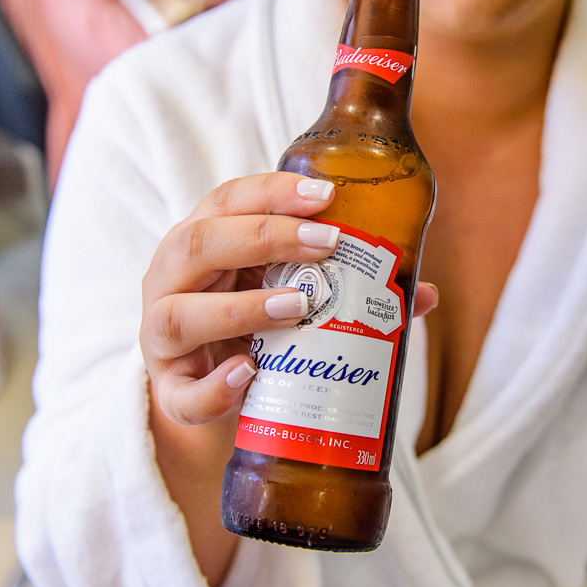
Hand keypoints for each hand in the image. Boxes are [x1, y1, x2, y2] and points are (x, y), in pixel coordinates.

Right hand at [140, 172, 437, 426]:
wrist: (206, 391)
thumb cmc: (251, 326)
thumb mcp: (286, 294)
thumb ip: (345, 290)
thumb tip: (424, 293)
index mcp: (201, 244)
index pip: (226, 201)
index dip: (272, 192)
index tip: (326, 194)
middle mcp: (170, 282)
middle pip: (197, 244)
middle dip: (264, 238)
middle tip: (327, 242)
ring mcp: (161, 340)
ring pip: (179, 317)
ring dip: (241, 309)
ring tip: (299, 306)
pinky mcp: (169, 392)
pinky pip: (183, 394)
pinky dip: (216, 386)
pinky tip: (250, 373)